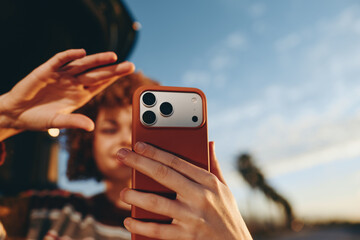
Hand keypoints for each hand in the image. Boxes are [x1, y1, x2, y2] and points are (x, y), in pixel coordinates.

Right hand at [0, 49, 133, 133]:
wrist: (16, 114)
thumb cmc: (38, 118)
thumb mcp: (58, 122)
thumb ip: (74, 122)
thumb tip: (91, 127)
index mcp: (80, 95)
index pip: (101, 85)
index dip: (114, 79)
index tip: (128, 74)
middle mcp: (74, 83)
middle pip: (97, 74)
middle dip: (113, 70)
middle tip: (130, 66)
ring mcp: (62, 76)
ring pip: (82, 65)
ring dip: (97, 60)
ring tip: (112, 56)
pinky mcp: (47, 70)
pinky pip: (60, 60)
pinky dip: (70, 56)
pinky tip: (82, 53)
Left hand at [117, 142, 252, 239]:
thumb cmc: (227, 214)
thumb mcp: (224, 188)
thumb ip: (214, 164)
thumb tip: (209, 142)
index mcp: (208, 181)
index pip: (176, 161)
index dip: (155, 151)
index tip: (138, 144)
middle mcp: (200, 196)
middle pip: (162, 175)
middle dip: (138, 162)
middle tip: (121, 155)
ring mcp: (192, 217)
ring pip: (156, 202)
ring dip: (134, 196)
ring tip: (122, 193)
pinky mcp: (186, 236)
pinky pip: (158, 230)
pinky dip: (140, 225)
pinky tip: (129, 220)